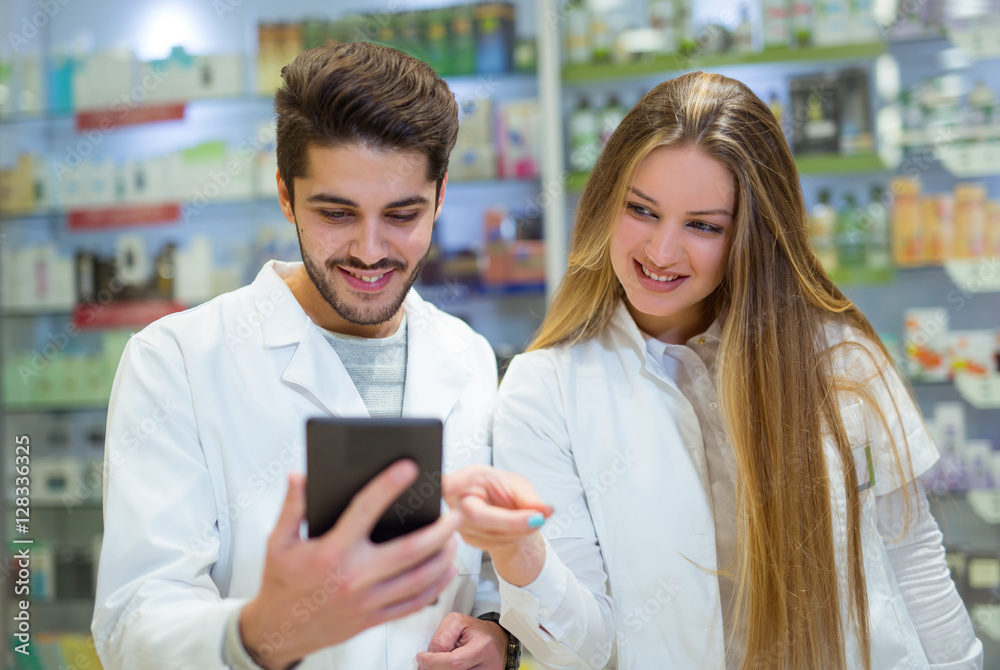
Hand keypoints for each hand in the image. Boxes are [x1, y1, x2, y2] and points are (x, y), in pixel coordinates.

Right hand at [240, 461, 460, 669]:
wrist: (278, 632)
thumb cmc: (281, 584)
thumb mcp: (278, 542)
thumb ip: (292, 507)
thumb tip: (300, 477)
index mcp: (331, 552)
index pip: (364, 510)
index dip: (388, 486)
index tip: (408, 468)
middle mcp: (353, 577)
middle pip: (409, 550)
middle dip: (438, 530)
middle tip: (453, 513)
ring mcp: (367, 601)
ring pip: (418, 578)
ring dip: (443, 557)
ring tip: (454, 538)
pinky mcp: (374, 618)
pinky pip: (413, 603)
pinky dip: (436, 586)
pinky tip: (446, 571)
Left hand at [416, 612, 508, 669]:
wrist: (496, 640)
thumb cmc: (476, 631)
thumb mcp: (457, 622)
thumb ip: (442, 638)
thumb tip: (430, 656)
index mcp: (483, 647)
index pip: (454, 663)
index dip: (433, 662)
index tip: (421, 658)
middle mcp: (488, 665)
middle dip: (434, 668)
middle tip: (424, 664)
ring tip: (437, 663)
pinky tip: (444, 667)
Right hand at [443, 464, 552, 585]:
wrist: (498, 506)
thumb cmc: (500, 489)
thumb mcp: (517, 485)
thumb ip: (530, 497)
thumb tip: (545, 510)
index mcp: (465, 479)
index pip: (451, 485)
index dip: (450, 486)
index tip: (449, 486)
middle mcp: (456, 502)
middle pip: (480, 518)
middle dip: (513, 522)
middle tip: (538, 518)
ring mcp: (458, 523)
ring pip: (489, 535)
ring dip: (518, 531)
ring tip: (532, 519)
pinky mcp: (467, 539)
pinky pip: (494, 544)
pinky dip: (513, 538)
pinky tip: (518, 528)